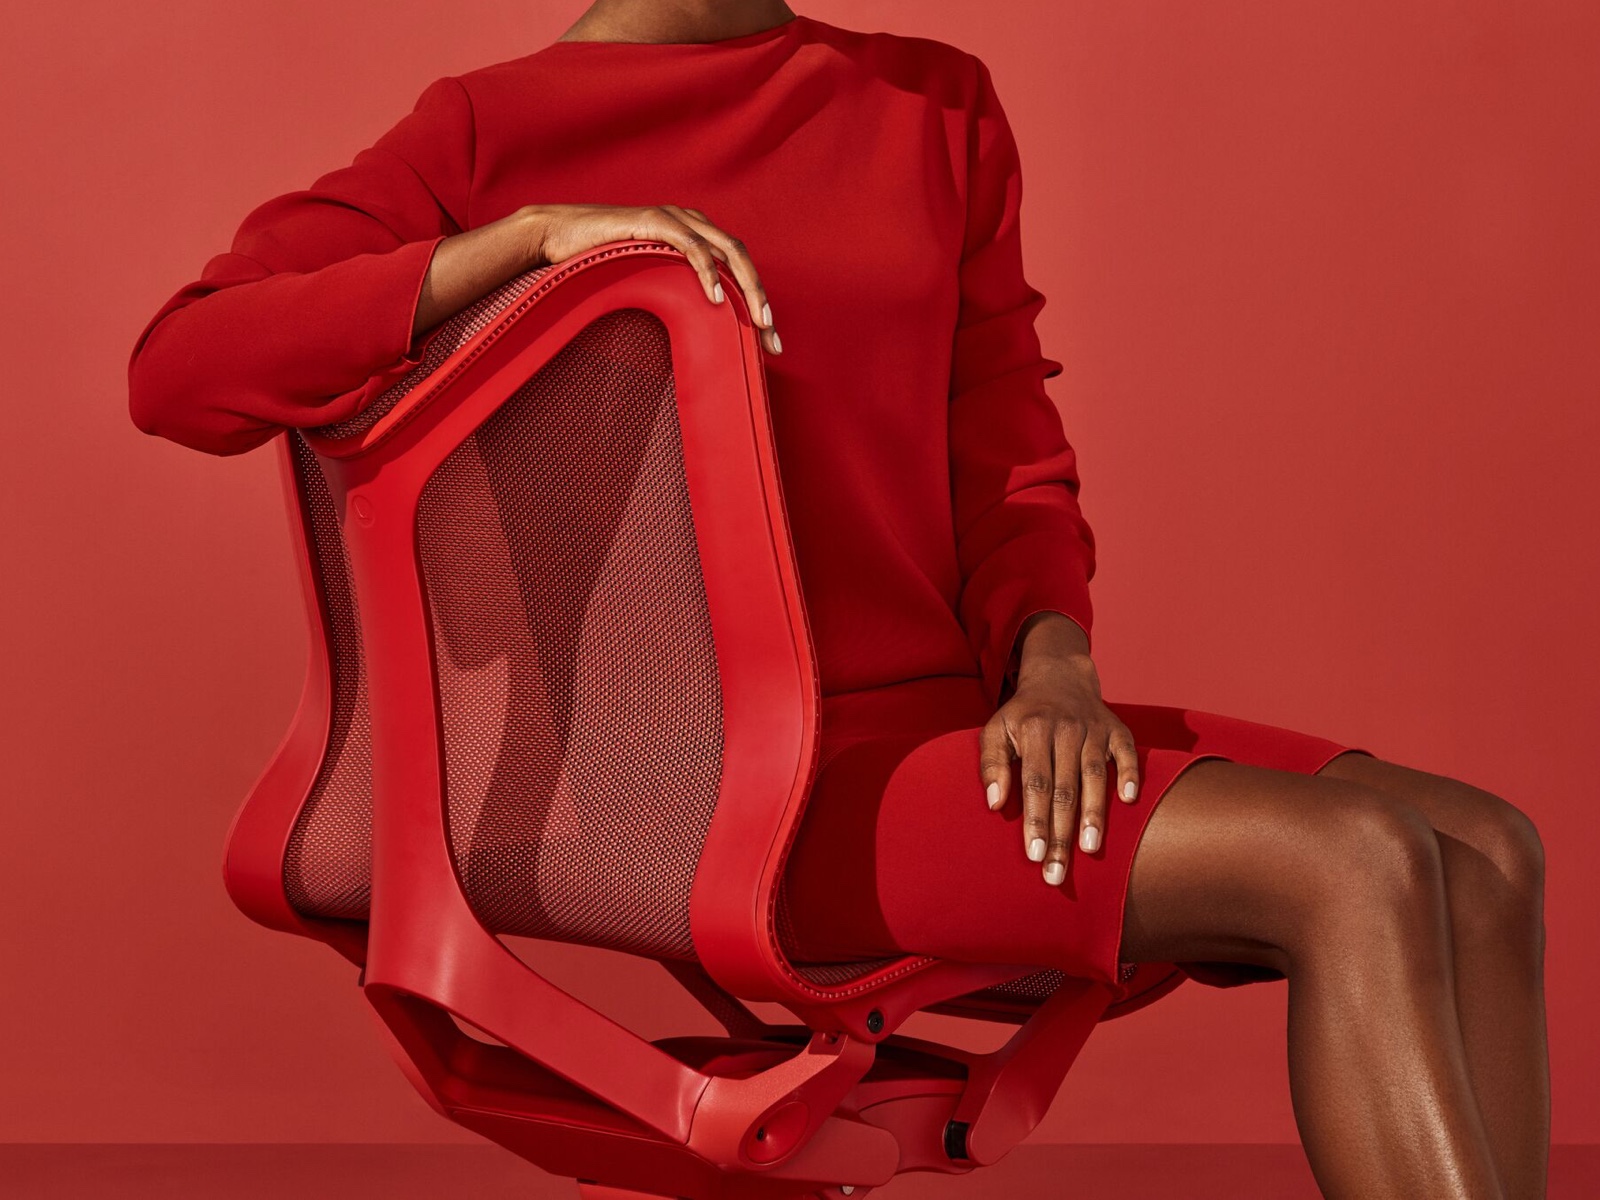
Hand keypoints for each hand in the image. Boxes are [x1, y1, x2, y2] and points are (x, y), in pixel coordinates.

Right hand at [524, 202, 781, 354]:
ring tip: (758, 323)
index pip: (738, 269)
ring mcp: (675, 219)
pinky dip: (708, 270)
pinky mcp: (655, 221)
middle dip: (762, 300)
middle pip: (742, 260)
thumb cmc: (596, 263)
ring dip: (748, 288)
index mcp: (694, 236)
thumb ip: (672, 296)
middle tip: (773, 340)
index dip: (758, 304)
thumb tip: (694, 336)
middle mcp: (691, 223)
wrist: (554, 237)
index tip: (770, 345)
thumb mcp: (644, 283)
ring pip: (727, 251)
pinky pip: (692, 246)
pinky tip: (716, 298)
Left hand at [978, 613, 1140, 885]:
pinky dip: (1128, 774)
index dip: (1035, 820)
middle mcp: (1065, 730)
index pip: (1035, 783)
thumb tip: (995, 803)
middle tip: (1057, 871)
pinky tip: (1128, 800)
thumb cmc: (1022, 715)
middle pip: (1064, 789)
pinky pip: (1127, 753)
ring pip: (1094, 776)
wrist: (1058, 677)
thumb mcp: (996, 730)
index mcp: (1034, 731)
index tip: (1033, 855)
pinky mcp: (1117, 729)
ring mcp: (1094, 729)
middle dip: (1061, 833)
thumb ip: (991, 764)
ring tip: (1090, 849)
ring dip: (1094, 813)